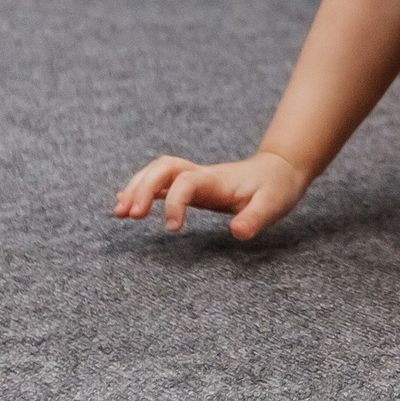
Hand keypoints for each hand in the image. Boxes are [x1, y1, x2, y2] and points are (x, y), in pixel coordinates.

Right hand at [113, 150, 306, 239]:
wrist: (281, 169)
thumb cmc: (276, 188)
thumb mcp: (273, 204)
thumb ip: (256, 218)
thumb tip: (237, 232)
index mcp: (217, 180)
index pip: (186, 182)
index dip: (174, 202)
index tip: (172, 230)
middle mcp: (202, 175)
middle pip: (164, 168)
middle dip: (142, 188)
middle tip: (128, 215)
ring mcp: (195, 177)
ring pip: (158, 171)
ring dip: (136, 187)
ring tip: (119, 213)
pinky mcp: (193, 184)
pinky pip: (161, 182)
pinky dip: (141, 190)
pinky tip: (125, 205)